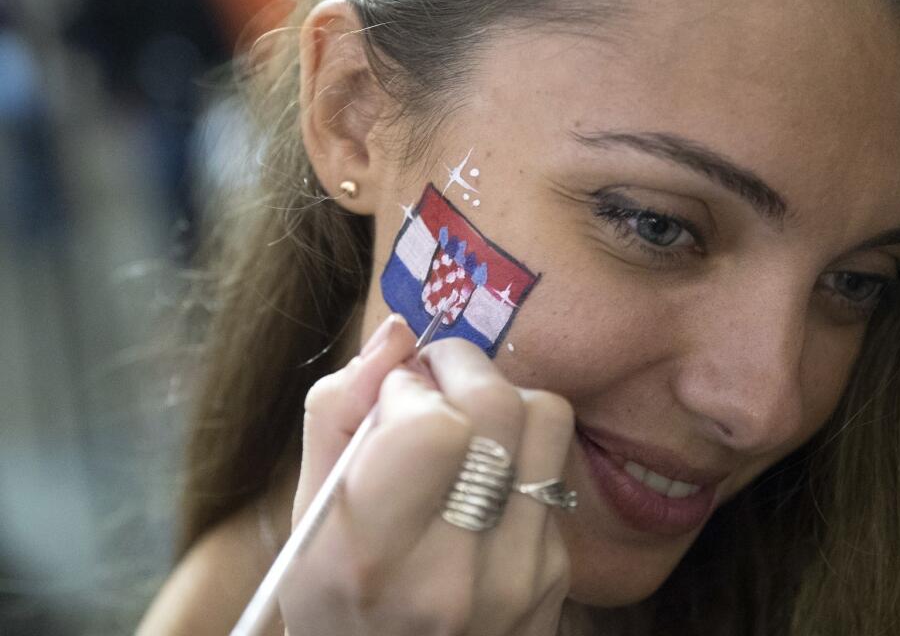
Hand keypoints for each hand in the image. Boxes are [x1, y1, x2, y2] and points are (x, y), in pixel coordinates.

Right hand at [279, 315, 574, 635]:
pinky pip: (556, 465)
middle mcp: (454, 575)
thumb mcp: (308, 518)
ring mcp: (519, 576)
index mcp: (371, 559)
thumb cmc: (338, 599)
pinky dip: (520, 450)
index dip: (409, 388)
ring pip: (544, 416)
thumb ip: (339, 414)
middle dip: (459, 366)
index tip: (390, 399)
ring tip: (463, 423)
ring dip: (502, 398)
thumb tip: (399, 333)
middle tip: (429, 381)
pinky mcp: (558, 573)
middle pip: (497, 405)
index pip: (433, 427)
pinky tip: (485, 479)